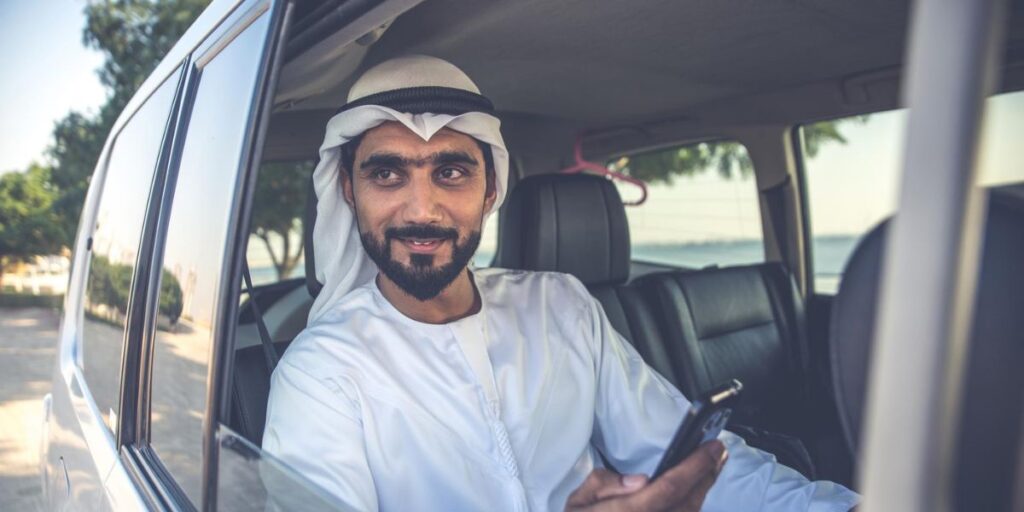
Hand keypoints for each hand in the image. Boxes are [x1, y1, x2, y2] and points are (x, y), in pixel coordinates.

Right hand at [565, 440, 727, 511]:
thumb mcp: (577, 504)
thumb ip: (603, 485)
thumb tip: (640, 480)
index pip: (670, 486)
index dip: (695, 465)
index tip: (712, 446)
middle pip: (689, 501)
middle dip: (707, 474)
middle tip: (718, 452)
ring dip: (704, 489)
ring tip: (712, 467)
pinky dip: (693, 504)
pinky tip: (696, 490)